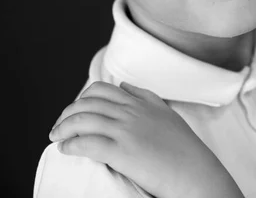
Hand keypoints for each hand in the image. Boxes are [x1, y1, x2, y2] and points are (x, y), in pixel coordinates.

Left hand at [49, 81, 242, 197]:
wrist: (195, 172)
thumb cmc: (184, 149)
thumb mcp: (166, 114)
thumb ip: (145, 97)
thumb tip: (124, 87)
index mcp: (142, 102)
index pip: (101, 90)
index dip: (82, 99)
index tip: (76, 112)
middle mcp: (132, 112)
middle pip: (87, 102)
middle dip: (67, 113)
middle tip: (59, 126)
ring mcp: (126, 130)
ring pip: (82, 119)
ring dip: (63, 128)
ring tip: (57, 137)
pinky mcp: (121, 151)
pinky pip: (86, 143)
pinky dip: (70, 144)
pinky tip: (66, 149)